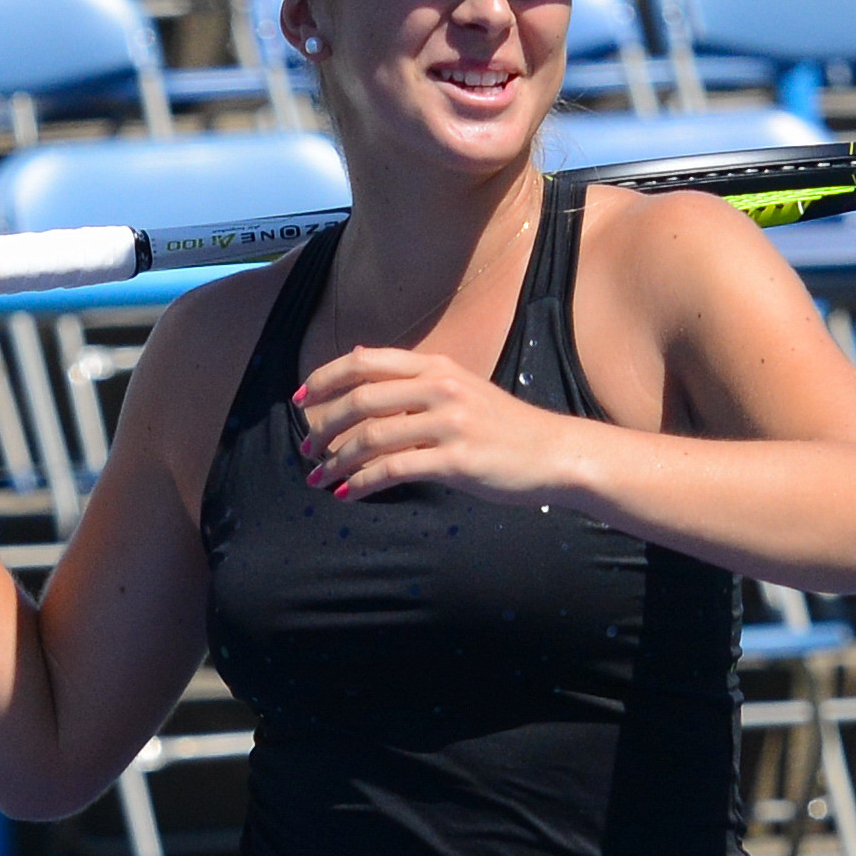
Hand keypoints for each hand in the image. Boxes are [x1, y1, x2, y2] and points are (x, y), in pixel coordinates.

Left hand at [296, 346, 572, 504]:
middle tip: (306, 448)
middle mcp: (440, 387)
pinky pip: (393, 469)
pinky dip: (361, 483)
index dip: (326, 378)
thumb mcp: (461, 389)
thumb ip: (415, 380)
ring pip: (371, 436)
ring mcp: (449, 423)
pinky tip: (347, 494)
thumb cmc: (504, 427)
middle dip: (323, 425)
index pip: (366, 362)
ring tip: (317, 477)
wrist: (554, 453)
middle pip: (360, 399)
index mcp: (437, 366)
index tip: (300, 399)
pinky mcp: (456, 460)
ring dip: (335, 460)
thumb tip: (363, 364)